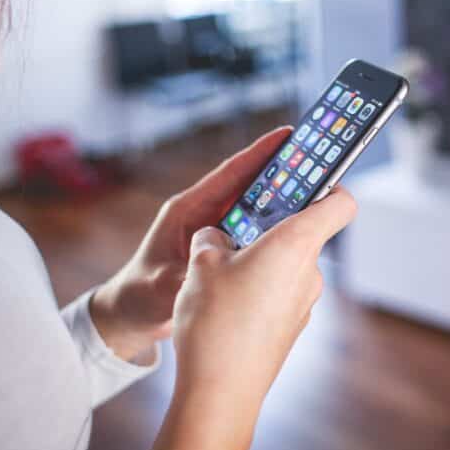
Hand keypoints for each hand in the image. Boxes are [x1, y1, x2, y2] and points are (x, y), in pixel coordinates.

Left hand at [90, 127, 293, 361]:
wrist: (131, 314)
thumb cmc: (139, 295)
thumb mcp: (160, 286)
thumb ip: (185, 277)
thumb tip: (209, 273)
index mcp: (187, 210)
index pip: (229, 174)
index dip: (258, 153)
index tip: (287, 135)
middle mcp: (204, 214)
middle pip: (249, 186)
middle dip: (281, 173)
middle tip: (316, 162)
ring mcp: (214, 231)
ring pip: (255, 209)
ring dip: (282, 201)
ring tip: (318, 193)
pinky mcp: (222, 248)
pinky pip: (254, 232)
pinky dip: (274, 229)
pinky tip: (298, 232)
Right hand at [151, 185, 357, 449]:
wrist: (221, 394)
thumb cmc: (215, 323)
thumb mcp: (201, 265)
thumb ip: (211, 239)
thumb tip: (216, 237)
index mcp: (295, 245)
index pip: (340, 203)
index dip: (330, 184)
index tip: (307, 178)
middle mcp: (309, 272)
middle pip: (304, 232)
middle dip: (270, 225)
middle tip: (235, 225)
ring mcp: (304, 303)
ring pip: (286, 265)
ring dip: (259, 259)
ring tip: (218, 270)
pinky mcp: (291, 327)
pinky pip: (279, 293)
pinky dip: (258, 288)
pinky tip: (224, 302)